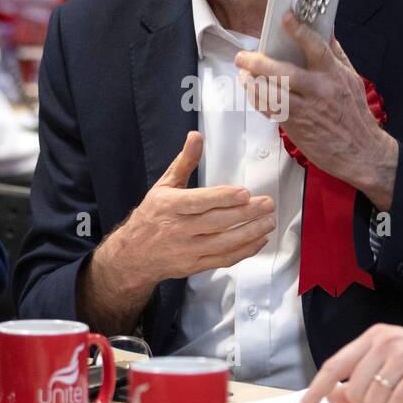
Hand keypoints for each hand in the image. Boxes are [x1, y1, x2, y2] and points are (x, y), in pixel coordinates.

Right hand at [78, 132, 276, 333]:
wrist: (134, 254)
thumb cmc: (152, 215)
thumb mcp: (163, 185)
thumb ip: (184, 162)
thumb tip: (196, 136)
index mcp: (170, 206)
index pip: (199, 202)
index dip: (222, 198)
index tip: (244, 193)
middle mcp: (178, 229)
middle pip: (216, 222)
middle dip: (246, 214)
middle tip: (267, 204)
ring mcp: (187, 250)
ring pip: (223, 243)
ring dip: (250, 233)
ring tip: (268, 221)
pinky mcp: (195, 265)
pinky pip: (223, 259)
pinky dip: (243, 251)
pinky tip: (259, 241)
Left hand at [234, 12, 397, 208]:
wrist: (361, 152)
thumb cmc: (355, 116)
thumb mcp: (352, 79)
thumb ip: (336, 53)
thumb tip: (327, 28)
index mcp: (334, 75)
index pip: (316, 47)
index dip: (299, 31)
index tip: (286, 19)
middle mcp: (319, 90)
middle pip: (283, 72)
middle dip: (258, 63)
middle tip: (243, 57)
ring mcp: (306, 110)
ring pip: (270, 93)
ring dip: (252, 83)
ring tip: (245, 75)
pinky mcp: (295, 126)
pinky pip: (270, 110)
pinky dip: (258, 100)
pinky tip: (254, 93)